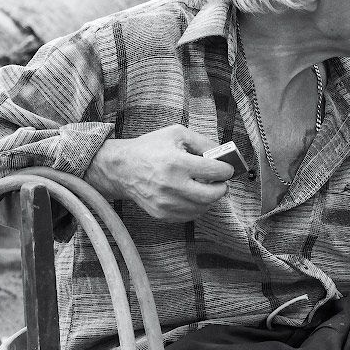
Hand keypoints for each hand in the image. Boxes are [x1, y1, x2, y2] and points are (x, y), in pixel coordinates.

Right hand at [85, 124, 231, 220]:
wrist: (122, 168)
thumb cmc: (150, 148)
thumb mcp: (176, 134)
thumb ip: (203, 142)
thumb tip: (224, 155)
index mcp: (176, 162)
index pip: (214, 171)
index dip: (226, 170)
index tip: (227, 168)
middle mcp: (171, 185)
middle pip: (213, 195)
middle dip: (222, 187)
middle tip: (220, 181)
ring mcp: (166, 203)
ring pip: (203, 207)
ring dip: (210, 197)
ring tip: (204, 186)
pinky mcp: (162, 214)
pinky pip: (190, 215)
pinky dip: (196, 206)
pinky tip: (191, 194)